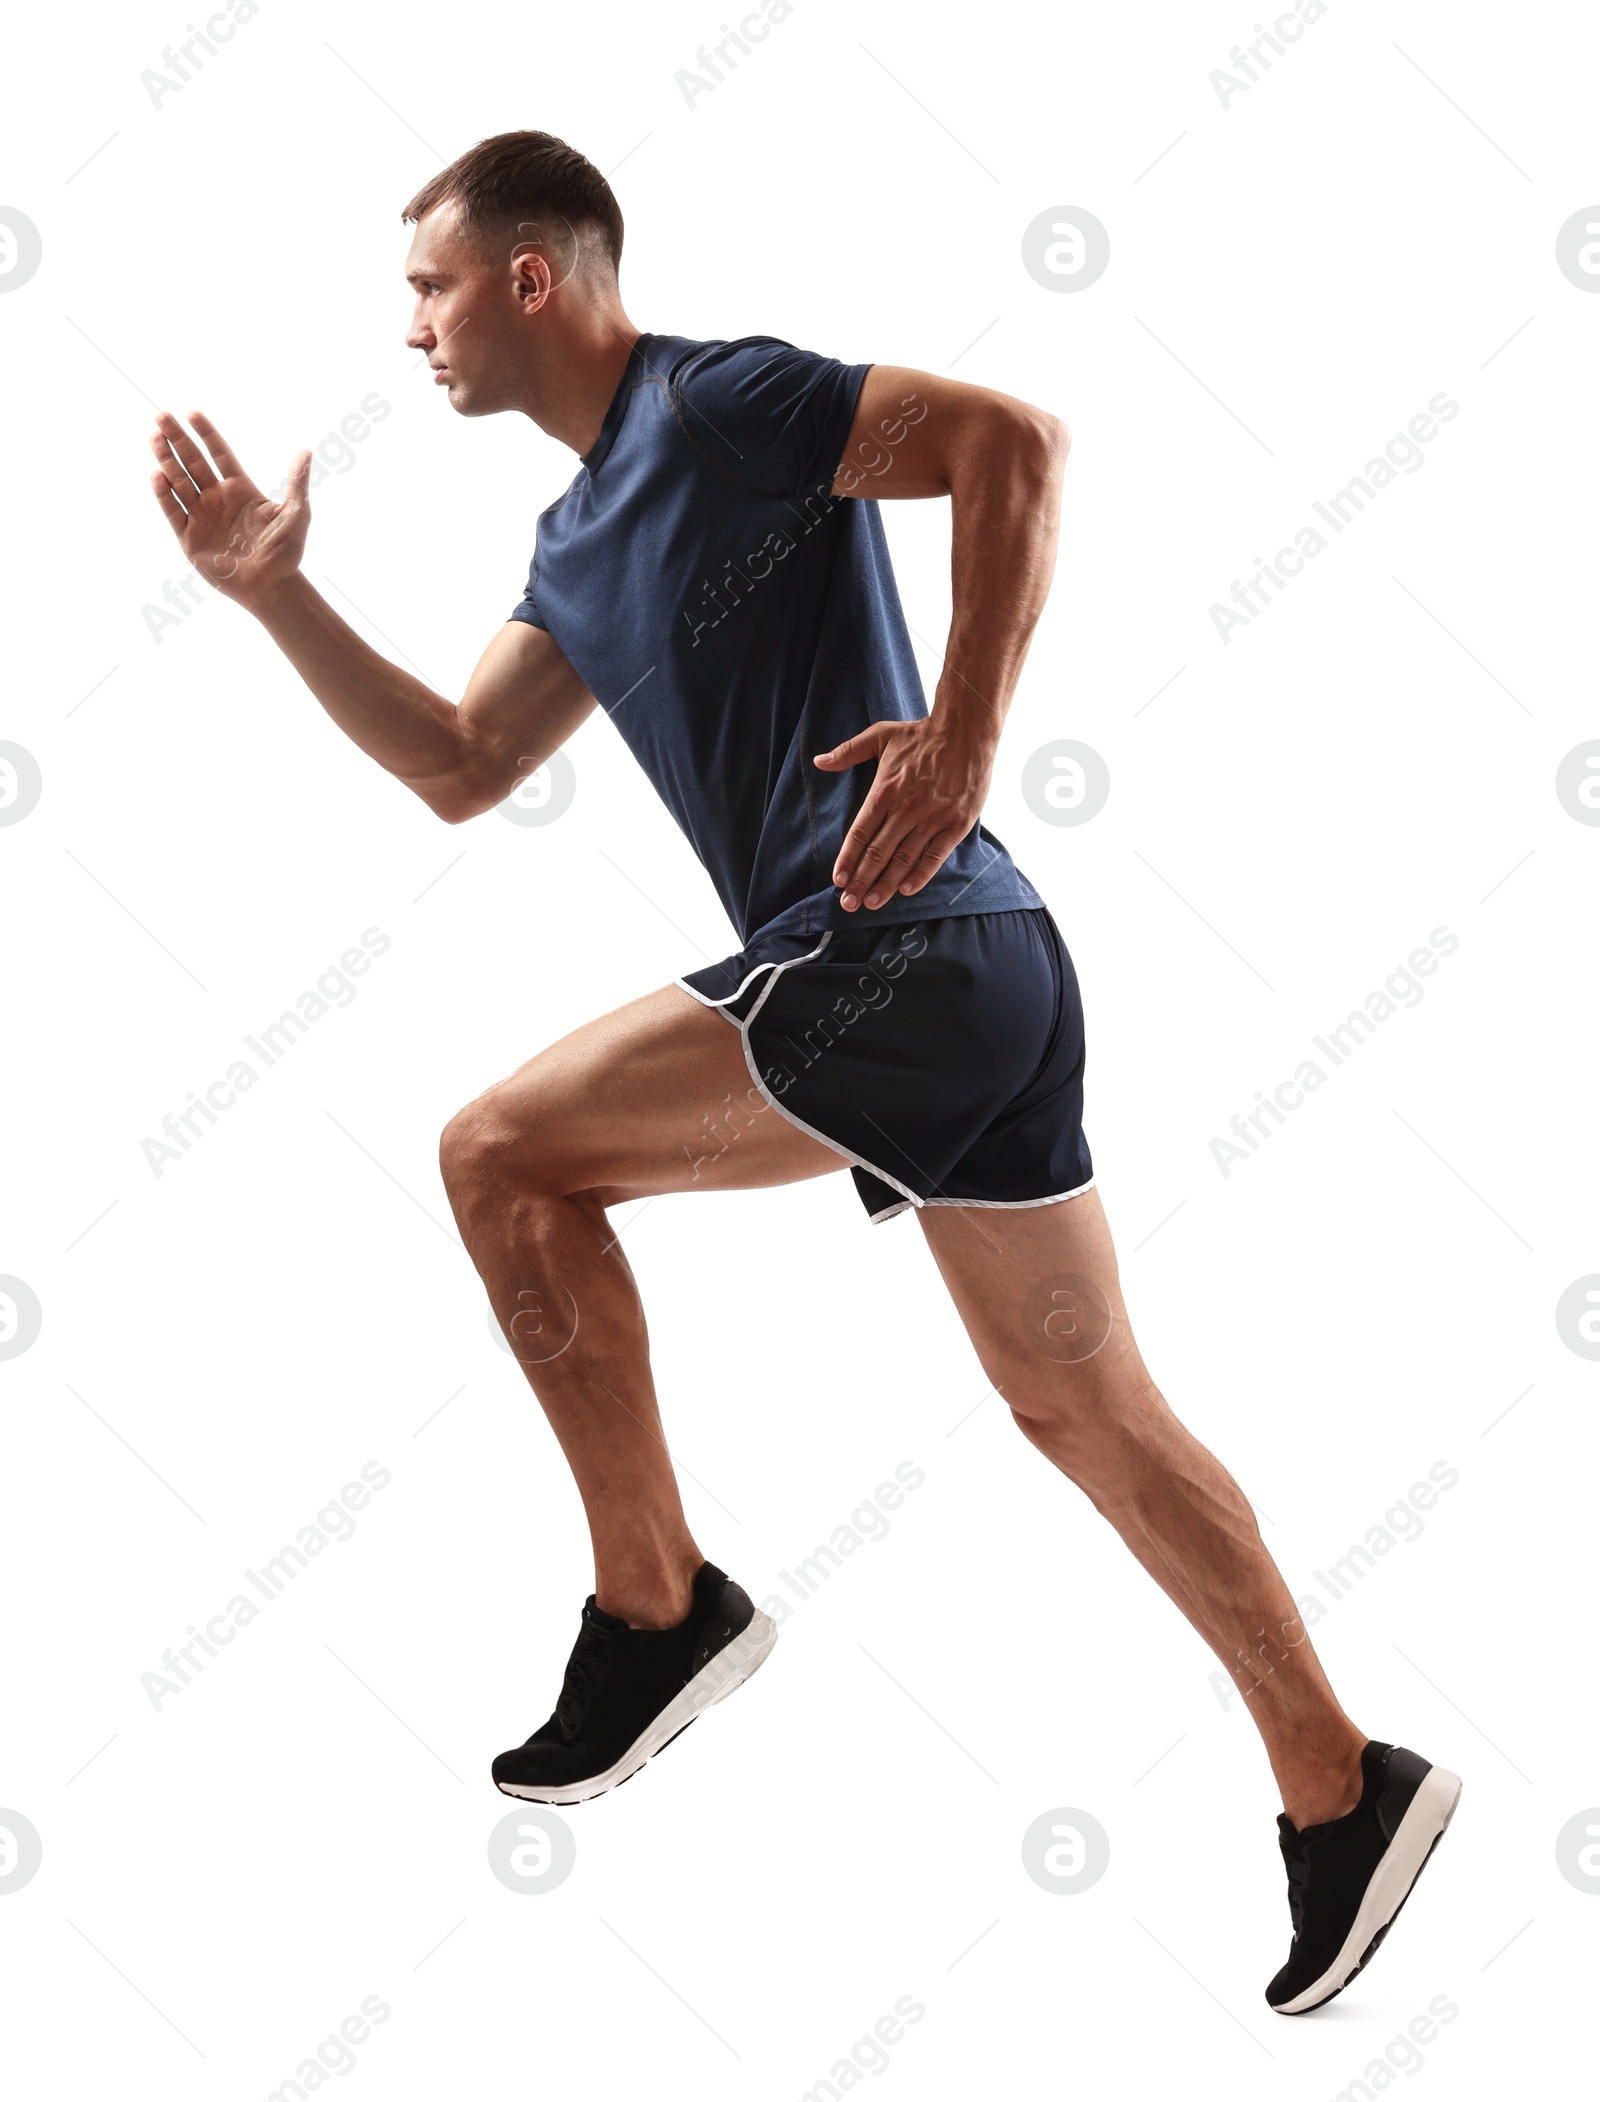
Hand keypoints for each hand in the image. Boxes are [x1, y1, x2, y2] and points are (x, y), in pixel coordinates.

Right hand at [147, 410, 311, 610]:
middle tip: (162, 416)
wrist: (272, 587)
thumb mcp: (296, 514)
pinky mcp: (189, 539)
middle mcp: (217, 499)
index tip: (193, 413)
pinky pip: (173, 512)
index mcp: (240, 489)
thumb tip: (306, 451)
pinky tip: (158, 476)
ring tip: (155, 437)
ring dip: (166, 460)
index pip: (219, 454)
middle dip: (177, 439)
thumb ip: (297, 483)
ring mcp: (202, 517)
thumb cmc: (286, 552)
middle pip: (193, 462)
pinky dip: (164, 495)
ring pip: (179, 482)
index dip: (206, 434)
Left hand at [813, 717, 992, 909]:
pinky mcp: (957, 823)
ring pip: (904, 859)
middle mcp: (906, 808)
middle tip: (848, 904)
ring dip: (886, 884)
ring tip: (872, 903)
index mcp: (884, 790)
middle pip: (877, 853)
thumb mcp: (880, 735)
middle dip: (861, 881)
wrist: (967, 729)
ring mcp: (933, 817)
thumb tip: (819, 762)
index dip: (847, 859)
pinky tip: (906, 890)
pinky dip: (920, 875)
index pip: (859, 833)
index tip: (838, 880)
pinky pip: (935, 855)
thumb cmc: (922, 734)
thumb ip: (848, 751)